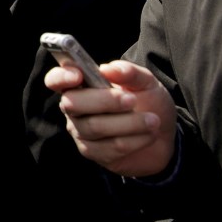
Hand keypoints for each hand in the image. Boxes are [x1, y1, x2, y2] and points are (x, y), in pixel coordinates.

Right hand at [44, 60, 177, 177]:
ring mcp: (81, 131)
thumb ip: (129, 72)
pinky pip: (111, 147)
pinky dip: (136, 140)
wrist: (165, 135)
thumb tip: (109, 68)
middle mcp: (74, 108)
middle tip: (132, 100)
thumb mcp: (146, 82)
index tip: (78, 75)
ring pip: (95, 127)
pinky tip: (149, 134)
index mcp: (81, 86)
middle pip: (72, 103)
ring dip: (129, 123)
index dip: (60, 77)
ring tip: (153, 120)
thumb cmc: (149, 103)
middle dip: (104, 101)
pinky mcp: (93, 152)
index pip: (56, 80)